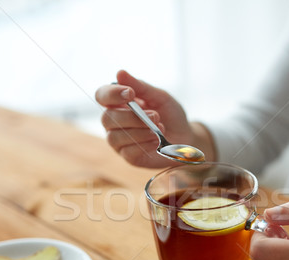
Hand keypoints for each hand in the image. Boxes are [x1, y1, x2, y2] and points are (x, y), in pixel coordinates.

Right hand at [95, 70, 214, 167]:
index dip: (111, 94)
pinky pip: (128, 151)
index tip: (130, 93)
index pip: (102, 96)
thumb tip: (120, 73)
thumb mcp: (159, 97)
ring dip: (140, 131)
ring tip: (159, 128)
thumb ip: (140, 86)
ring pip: (115, 136)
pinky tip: (157, 141)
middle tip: (155, 116)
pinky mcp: (129, 157)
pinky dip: (144, 144)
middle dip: (132, 117)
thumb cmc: (171, 115)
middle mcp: (114, 122)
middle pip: (107, 118)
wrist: (186, 137)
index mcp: (118, 104)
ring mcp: (120, 141)